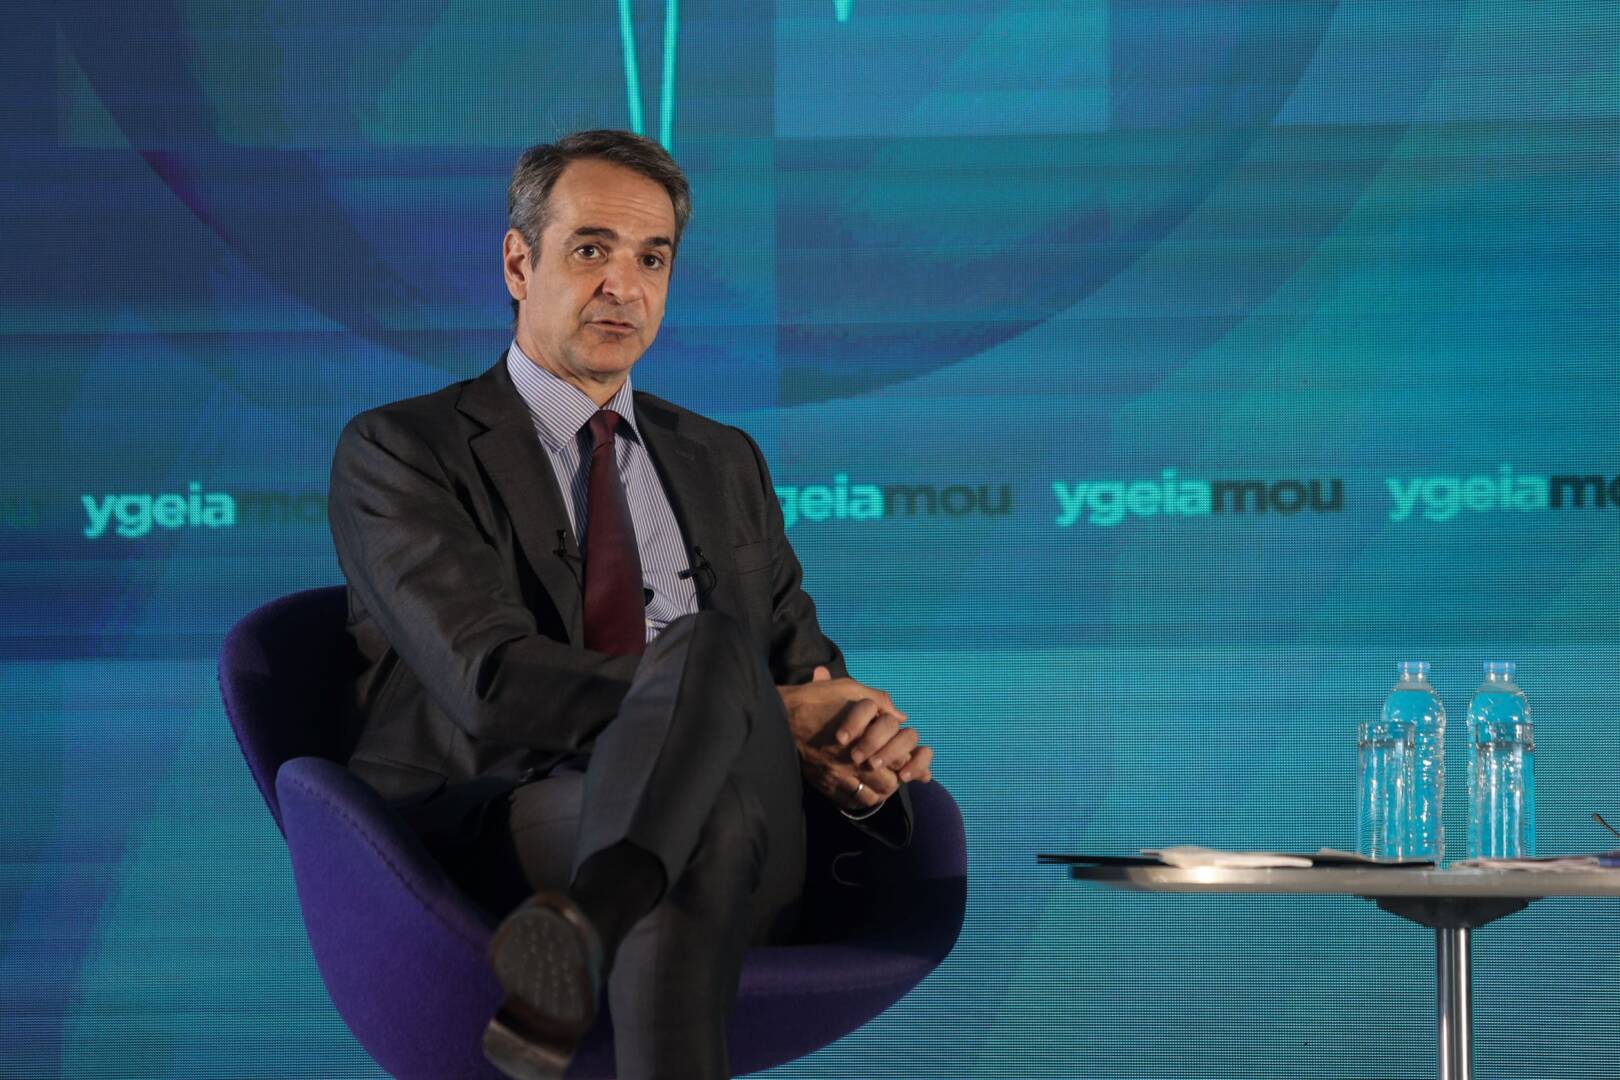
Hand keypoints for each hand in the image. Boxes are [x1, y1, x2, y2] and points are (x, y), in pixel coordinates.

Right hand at [778, 666, 931, 813]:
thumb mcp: (848, 689)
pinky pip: (852, 803)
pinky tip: (865, 793)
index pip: (898, 756)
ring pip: (873, 796)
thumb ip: (878, 700)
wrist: (780, 716)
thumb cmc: (815, 700)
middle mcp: (853, 760)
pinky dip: (863, 801)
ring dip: (882, 792)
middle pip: (889, 782)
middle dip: (897, 778)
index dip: (909, 760)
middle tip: (898, 773)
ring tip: (883, 784)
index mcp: (864, 735)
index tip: (909, 760)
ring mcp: (838, 776)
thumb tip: (901, 715)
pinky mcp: (825, 785)